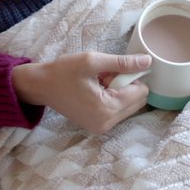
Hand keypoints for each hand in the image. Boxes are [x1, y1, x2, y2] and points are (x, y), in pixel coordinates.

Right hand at [11, 52, 150, 133]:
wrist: (40, 86)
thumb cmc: (63, 71)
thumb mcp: (93, 61)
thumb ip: (123, 63)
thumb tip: (148, 62)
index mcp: (107, 109)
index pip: (141, 92)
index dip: (131, 76)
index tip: (112, 70)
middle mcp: (107, 123)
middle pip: (138, 102)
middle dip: (126, 86)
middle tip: (104, 77)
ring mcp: (101, 128)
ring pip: (129, 106)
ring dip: (119, 92)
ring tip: (98, 83)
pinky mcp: (97, 127)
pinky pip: (117, 111)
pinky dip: (112, 99)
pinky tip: (95, 91)